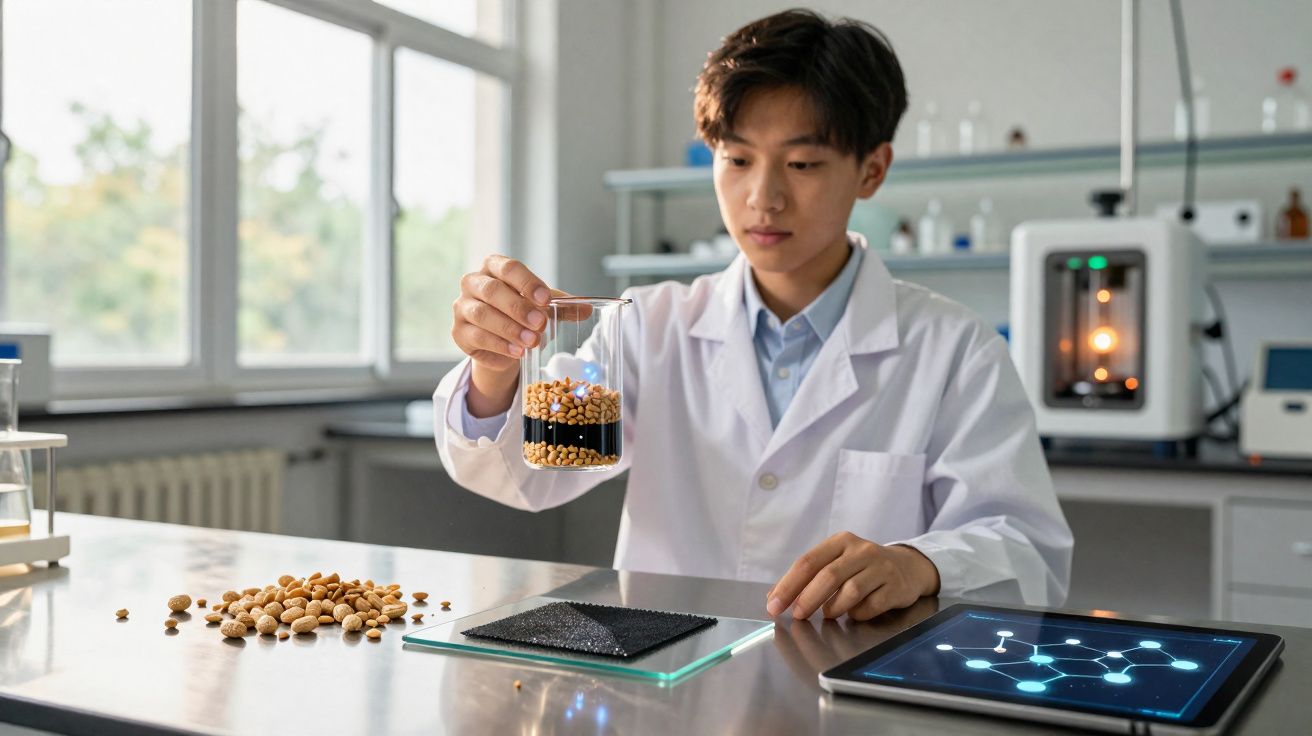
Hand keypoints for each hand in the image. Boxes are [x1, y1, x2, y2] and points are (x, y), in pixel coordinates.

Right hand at [453, 255, 552, 415]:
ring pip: (482, 315)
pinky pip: (477, 337)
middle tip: (541, 324)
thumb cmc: (521, 313)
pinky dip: (499, 346)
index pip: (508, 268)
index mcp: (493, 267)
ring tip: (532, 342)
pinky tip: (517, 353)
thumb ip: (561, 306)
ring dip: (509, 329)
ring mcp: (462, 307)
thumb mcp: (541, 306)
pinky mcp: (459, 332)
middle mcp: (473, 283)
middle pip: (492, 290)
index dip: (527, 282)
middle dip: (518, 308)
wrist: (501, 342)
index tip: (545, 299)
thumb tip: (587, 309)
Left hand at [766, 532, 939, 621]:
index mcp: (840, 541)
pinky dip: (857, 613)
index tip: (774, 605)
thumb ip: (807, 577)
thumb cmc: (862, 567)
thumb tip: (773, 598)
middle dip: (808, 599)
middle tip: (797, 616)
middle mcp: (861, 550)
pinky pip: (870, 605)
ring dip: (834, 608)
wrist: (908, 567)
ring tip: (828, 614)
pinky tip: (855, 613)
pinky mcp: (895, 586)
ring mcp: (881, 567)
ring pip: (850, 591)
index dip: (788, 585)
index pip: (808, 562)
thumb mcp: (836, 562)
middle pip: (828, 576)